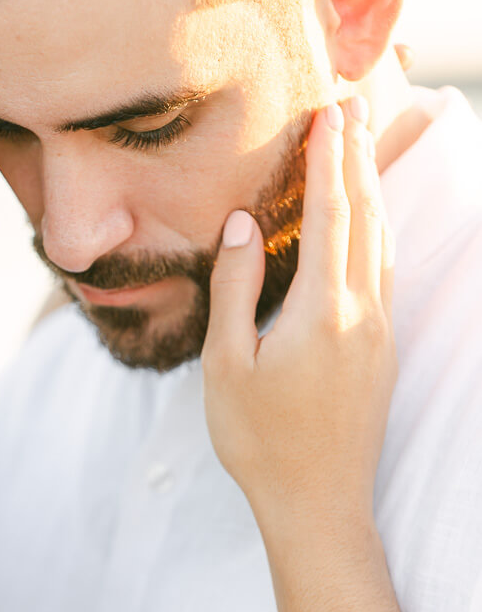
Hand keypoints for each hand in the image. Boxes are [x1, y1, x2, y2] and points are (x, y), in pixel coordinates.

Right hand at [202, 99, 396, 530]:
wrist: (318, 505)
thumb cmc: (260, 441)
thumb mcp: (227, 365)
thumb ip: (236, 287)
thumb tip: (246, 223)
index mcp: (323, 313)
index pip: (332, 215)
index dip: (330, 160)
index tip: (330, 112)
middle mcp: (364, 314)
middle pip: (367, 217)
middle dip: (359, 157)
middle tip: (353, 106)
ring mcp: (380, 333)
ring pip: (383, 243)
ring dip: (371, 190)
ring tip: (360, 148)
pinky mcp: (383, 351)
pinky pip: (384, 272)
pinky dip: (375, 231)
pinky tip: (367, 222)